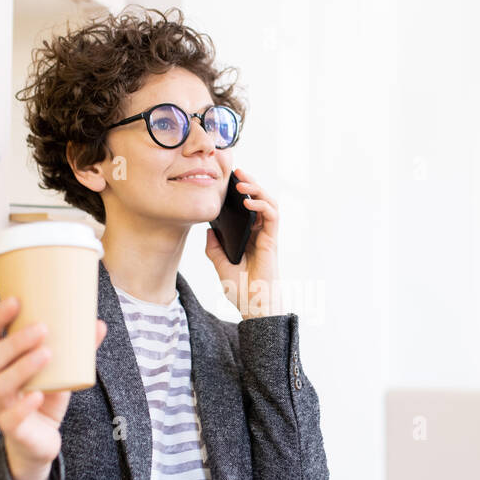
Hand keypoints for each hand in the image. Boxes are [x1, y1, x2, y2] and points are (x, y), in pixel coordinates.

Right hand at [0, 296, 106, 470]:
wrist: (40, 440)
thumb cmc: (44, 396)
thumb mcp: (61, 371)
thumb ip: (77, 349)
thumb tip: (99, 324)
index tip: (16, 300)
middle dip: (16, 341)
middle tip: (43, 328)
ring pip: (0, 385)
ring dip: (23, 367)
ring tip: (47, 354)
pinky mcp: (11, 428)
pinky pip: (11, 417)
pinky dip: (24, 405)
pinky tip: (38, 395)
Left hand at [205, 166, 282, 318]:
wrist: (254, 308)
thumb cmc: (242, 291)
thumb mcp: (221, 266)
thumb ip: (214, 248)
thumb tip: (208, 230)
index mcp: (249, 237)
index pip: (247, 208)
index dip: (241, 192)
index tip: (227, 180)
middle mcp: (260, 234)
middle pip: (259, 200)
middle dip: (250, 183)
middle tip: (236, 172)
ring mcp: (267, 237)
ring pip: (268, 204)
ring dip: (257, 189)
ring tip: (243, 182)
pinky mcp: (272, 242)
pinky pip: (272, 217)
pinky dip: (262, 205)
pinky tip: (248, 201)